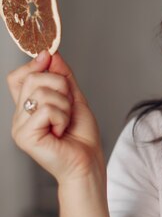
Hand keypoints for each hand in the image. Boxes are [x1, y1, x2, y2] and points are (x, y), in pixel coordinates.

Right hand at [7, 51, 104, 184]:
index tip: (49, 57)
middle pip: (34, 78)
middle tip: (68, 107)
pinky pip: (46, 109)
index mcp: (28, 106)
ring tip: (65, 123)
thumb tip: (51, 54)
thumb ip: (63, 77)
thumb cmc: (81, 136)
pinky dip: (62, 117)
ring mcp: (19, 126)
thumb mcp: (74, 98)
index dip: (33, 64)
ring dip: (65, 105)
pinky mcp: (24, 136)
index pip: (18, 76)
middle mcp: (19, 115)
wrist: (87, 162)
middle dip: (61, 87)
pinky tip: (61, 131)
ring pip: (42, 92)